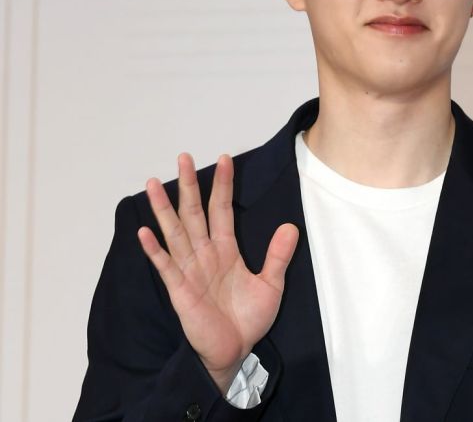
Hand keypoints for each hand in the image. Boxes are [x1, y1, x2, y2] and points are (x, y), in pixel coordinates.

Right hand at [137, 152, 298, 394]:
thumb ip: (278, 256)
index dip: (224, 185)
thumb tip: (291, 226)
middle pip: (194, 212)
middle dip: (189, 185)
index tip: (224, 159)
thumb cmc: (249, 320)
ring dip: (164, 208)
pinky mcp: (180, 290)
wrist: (235, 352)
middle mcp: (205, 254)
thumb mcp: (271, 285)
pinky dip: (155, 250)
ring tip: (155, 183)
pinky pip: (166, 266)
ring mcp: (190, 270)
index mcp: (226, 249)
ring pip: (175, 232)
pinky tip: (145, 232)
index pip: (223, 209)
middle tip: (183, 156)